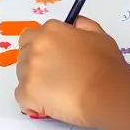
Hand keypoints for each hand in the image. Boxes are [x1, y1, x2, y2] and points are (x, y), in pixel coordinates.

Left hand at [15, 17, 129, 125]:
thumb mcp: (99, 35)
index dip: (43, 48)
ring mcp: (29, 70)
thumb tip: (75, 24)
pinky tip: (49, 105)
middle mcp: (35, 47)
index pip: (32, 36)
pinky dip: (32, 102)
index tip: (55, 60)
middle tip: (55, 77)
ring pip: (22, 75)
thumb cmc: (106, 65)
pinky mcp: (27, 92)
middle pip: (24, 54)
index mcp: (51, 31)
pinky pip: (22, 97)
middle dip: (35, 64)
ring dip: (34, 82)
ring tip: (55, 92)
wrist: (107, 93)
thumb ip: (83, 26)